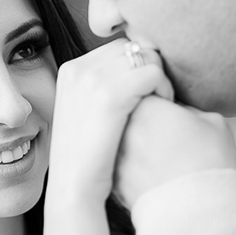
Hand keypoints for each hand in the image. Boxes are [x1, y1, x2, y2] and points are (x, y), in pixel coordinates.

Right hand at [48, 39, 173, 203]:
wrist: (73, 187)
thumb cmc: (86, 157)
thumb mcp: (84, 112)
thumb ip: (100, 87)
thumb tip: (133, 67)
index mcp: (71, 69)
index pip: (118, 48)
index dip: (138, 67)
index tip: (144, 94)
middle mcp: (79, 68)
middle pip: (133, 47)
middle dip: (150, 69)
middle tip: (155, 100)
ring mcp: (92, 79)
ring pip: (146, 57)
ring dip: (159, 79)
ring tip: (158, 106)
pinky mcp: (110, 95)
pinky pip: (153, 73)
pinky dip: (164, 90)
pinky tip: (162, 111)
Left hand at [113, 96, 235, 207]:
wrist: (199, 213)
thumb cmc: (211, 165)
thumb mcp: (212, 122)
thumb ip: (186, 108)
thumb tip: (175, 111)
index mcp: (144, 106)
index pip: (143, 86)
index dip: (159, 95)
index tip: (170, 105)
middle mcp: (121, 128)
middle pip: (128, 111)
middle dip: (143, 118)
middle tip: (166, 131)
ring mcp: (114, 155)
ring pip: (122, 138)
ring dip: (136, 141)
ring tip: (161, 154)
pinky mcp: (113, 180)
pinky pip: (121, 162)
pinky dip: (133, 164)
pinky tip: (153, 172)